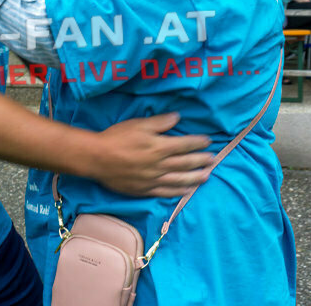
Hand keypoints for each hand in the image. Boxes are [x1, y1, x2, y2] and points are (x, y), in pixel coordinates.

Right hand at [88, 113, 212, 197]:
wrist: (96, 158)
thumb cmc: (116, 137)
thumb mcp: (138, 124)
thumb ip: (160, 122)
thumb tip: (177, 118)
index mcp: (159, 146)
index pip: (185, 144)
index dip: (198, 143)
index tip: (208, 141)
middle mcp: (159, 165)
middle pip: (186, 163)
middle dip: (201, 160)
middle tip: (213, 160)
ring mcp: (153, 179)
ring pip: (180, 180)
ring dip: (195, 178)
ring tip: (207, 176)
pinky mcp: (144, 189)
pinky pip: (166, 192)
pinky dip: (178, 192)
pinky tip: (187, 191)